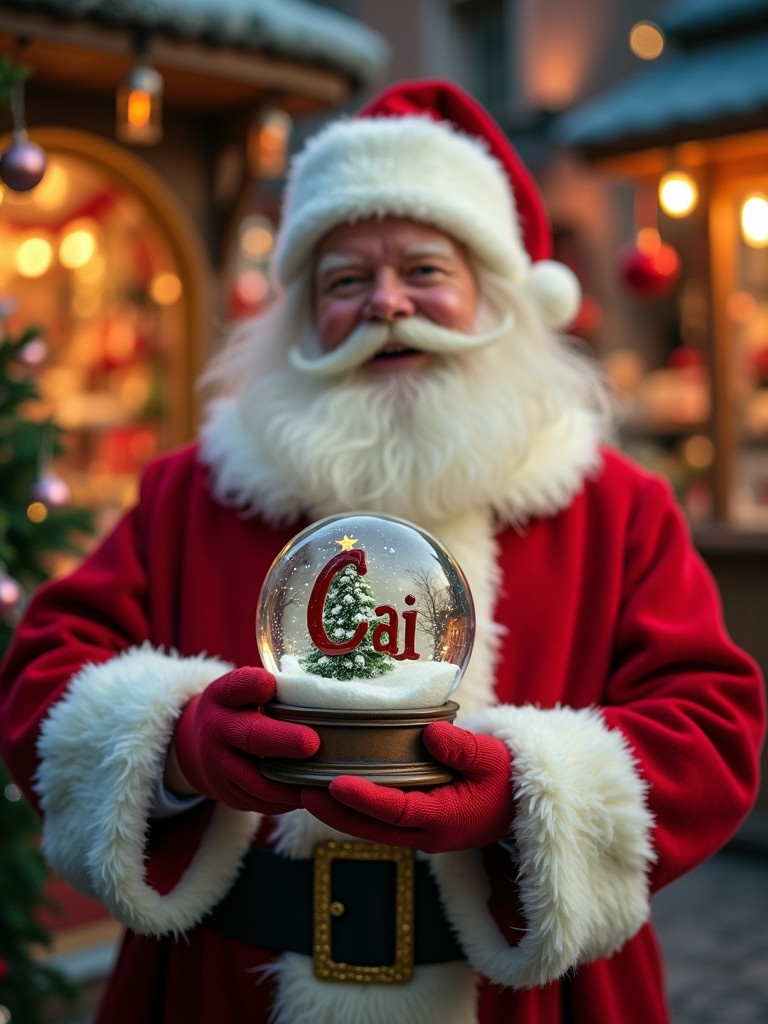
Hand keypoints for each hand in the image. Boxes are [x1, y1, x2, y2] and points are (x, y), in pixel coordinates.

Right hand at [171, 667, 319, 812]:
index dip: (254, 686)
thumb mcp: (239, 689)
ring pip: (258, 782)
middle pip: (251, 738)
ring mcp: (221, 771)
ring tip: (322, 774)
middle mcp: (217, 735)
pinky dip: (289, 800)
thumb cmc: (235, 710)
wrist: (201, 747)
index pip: (236, 687)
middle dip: (283, 741)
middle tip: (313, 742)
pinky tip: (312, 791)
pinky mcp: (232, 797)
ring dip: (292, 781)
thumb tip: (285, 685)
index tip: (271, 686)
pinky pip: (264, 804)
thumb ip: (258, 685)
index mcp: (222, 700)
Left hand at [301, 721, 513, 852]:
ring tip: (302, 788)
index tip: (334, 783)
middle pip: (371, 828)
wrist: (516, 806)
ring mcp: (417, 835)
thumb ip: (464, 747)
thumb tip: (430, 734)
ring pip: (369, 829)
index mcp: (444, 820)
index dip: (363, 799)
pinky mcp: (412, 827)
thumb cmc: (505, 777)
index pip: (396, 812)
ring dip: (336, 813)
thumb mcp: (492, 758)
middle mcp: (425, 835)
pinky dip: (351, 809)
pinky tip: (328, 788)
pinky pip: (376, 822)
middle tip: (299, 789)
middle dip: (334, 812)